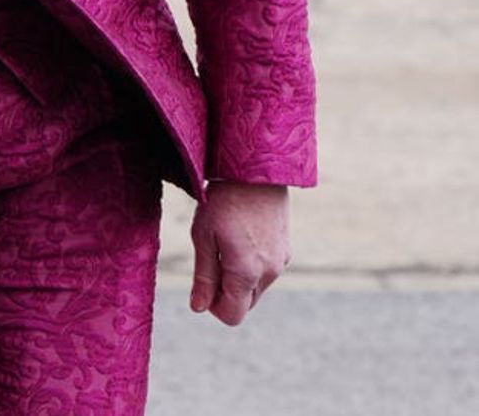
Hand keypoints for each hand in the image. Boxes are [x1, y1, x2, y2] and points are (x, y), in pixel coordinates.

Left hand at [189, 181, 289, 325]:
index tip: (203, 282)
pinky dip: (252, 264)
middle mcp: (269, 272)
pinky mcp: (286, 247)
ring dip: (239, 277)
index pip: (232, 315)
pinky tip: (242, 234)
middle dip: (225, 291)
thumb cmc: (224, 200)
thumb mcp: (204, 235)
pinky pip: (266, 269)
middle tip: (212, 256)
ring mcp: (281, 260)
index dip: (213, 306)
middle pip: (245, 303)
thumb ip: (203, 276)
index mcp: (247, 273)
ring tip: (226, 239)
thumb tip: (198, 308)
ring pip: (256, 286)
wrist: (257, 168)